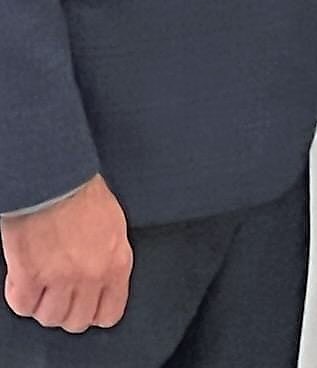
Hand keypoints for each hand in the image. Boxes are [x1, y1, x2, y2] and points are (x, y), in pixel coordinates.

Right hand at [1, 175, 132, 331]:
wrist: (53, 176)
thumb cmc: (81, 192)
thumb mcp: (112, 225)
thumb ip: (108, 258)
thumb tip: (100, 282)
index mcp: (116, 262)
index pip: (110, 313)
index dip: (94, 312)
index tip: (85, 304)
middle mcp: (91, 275)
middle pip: (77, 321)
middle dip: (66, 309)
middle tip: (58, 290)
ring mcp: (61, 278)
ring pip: (49, 317)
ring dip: (42, 303)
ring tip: (41, 280)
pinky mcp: (30, 276)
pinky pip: (23, 306)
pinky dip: (20, 295)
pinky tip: (23, 276)